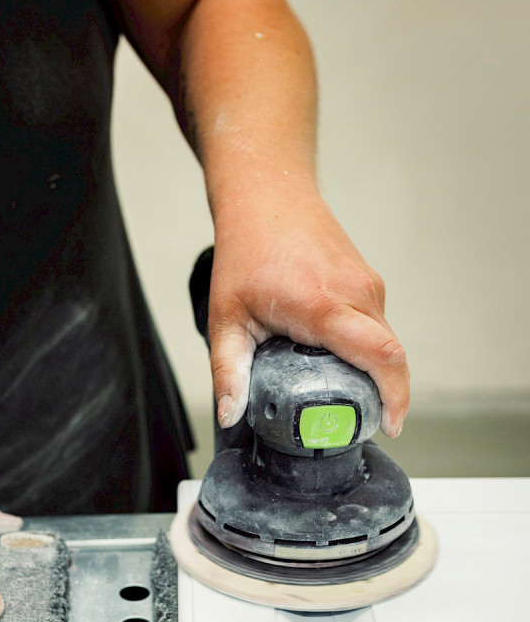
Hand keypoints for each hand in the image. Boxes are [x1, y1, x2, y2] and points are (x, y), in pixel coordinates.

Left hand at [207, 181, 408, 437]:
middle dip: (387, 394)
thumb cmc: (246, 251)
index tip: (390, 425)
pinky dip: (368, 348)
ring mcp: (366, 283)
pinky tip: (340, 361)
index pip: (381, 356)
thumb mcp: (226, 319)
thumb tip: (230, 414)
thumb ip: (228, 371)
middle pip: (391, 355)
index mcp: (323, 306)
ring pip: (385, 340)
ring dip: (374, 370)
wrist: (266, 196)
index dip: (395, 395)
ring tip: (344, 394)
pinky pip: (378, 324)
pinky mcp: (368, 280)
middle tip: (364, 422)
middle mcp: (354, 293)